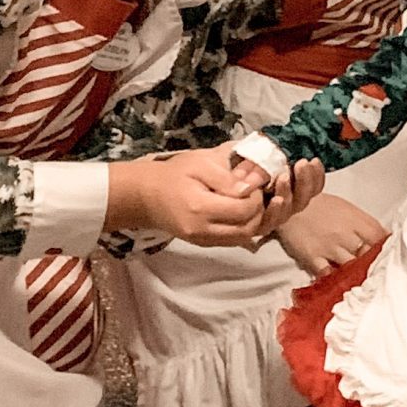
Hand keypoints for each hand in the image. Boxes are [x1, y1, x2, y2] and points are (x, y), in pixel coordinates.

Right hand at [109, 150, 298, 246]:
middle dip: (260, 209)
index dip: (256, 195)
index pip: (244, 209)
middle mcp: (203, 230)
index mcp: (201, 207)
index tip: (253, 180)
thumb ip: (226, 176)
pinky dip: (244, 226)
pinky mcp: (204, 243)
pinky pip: (233, 240)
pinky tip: (242, 210)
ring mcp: (203, 240)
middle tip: (256, 191)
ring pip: (244, 237)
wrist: (146, 195)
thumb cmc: (173, 173)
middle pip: (249, 228)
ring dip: (255, 220)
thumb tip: (251, 186)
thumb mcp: (199, 162)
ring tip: (250, 200)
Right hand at [275, 191, 387, 276]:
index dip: (386, 249)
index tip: (388, 256)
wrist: (289, 204)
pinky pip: (327, 274)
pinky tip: (338, 282)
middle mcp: (344, 234)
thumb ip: (365, 224)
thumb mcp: (347, 209)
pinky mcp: (312, 258)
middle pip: (367, 255)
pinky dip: (334, 279)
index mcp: (355, 220)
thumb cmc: (319, 206)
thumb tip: (384, 238)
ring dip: (356, 274)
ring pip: (350, 267)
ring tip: (359, 280)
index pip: (379, 237)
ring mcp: (329, 247)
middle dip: (373, 264)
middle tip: (375, 272)